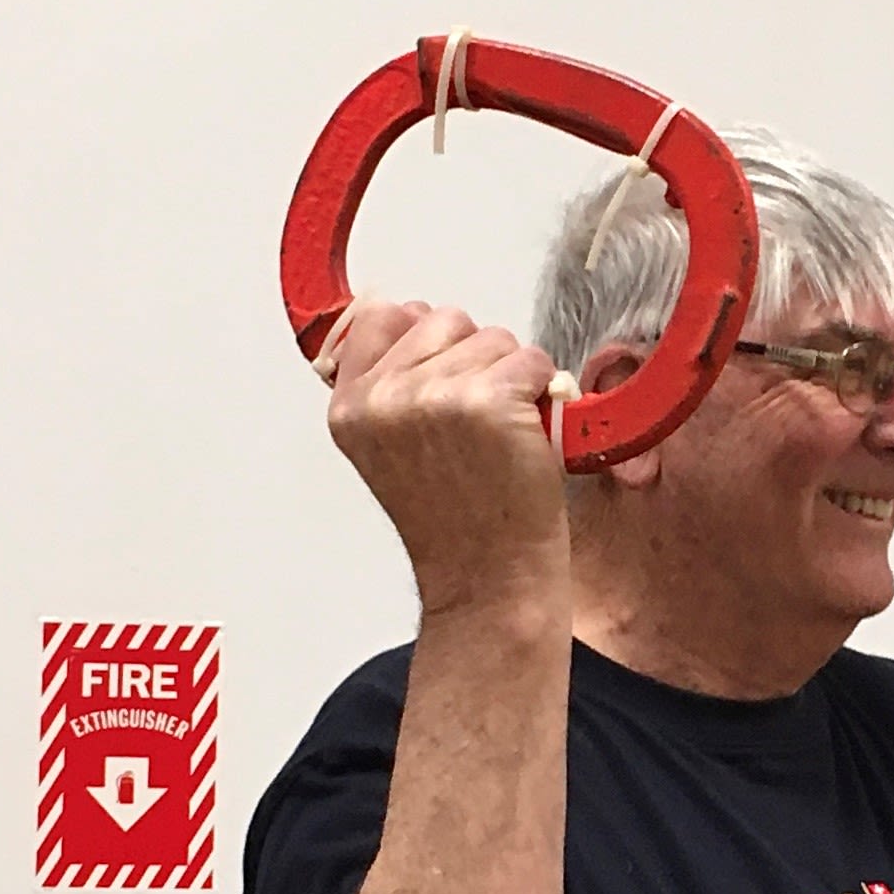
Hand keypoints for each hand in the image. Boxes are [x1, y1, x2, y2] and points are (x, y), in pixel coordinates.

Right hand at [325, 301, 570, 619]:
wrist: (488, 581)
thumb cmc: (455, 522)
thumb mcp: (389, 449)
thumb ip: (385, 381)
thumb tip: (400, 312)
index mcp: (350, 405)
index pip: (383, 312)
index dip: (427, 343)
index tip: (442, 391)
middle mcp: (384, 397)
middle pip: (445, 318)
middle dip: (473, 361)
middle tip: (475, 432)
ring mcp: (434, 395)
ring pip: (492, 336)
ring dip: (510, 379)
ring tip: (499, 440)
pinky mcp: (489, 400)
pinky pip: (532, 360)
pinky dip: (543, 393)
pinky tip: (525, 439)